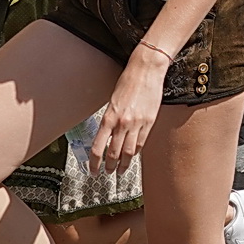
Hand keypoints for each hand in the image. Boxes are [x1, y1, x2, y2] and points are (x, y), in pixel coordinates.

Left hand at [91, 60, 163, 174]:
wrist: (146, 71)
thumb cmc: (128, 82)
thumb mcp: (112, 102)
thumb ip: (110, 120)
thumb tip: (108, 136)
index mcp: (108, 118)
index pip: (98, 148)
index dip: (94, 163)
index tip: (93, 170)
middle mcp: (122, 123)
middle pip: (113, 154)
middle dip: (110, 167)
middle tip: (108, 173)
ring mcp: (137, 124)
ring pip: (128, 152)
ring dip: (124, 164)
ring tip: (121, 170)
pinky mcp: (149, 122)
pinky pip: (141, 143)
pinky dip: (135, 151)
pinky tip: (132, 155)